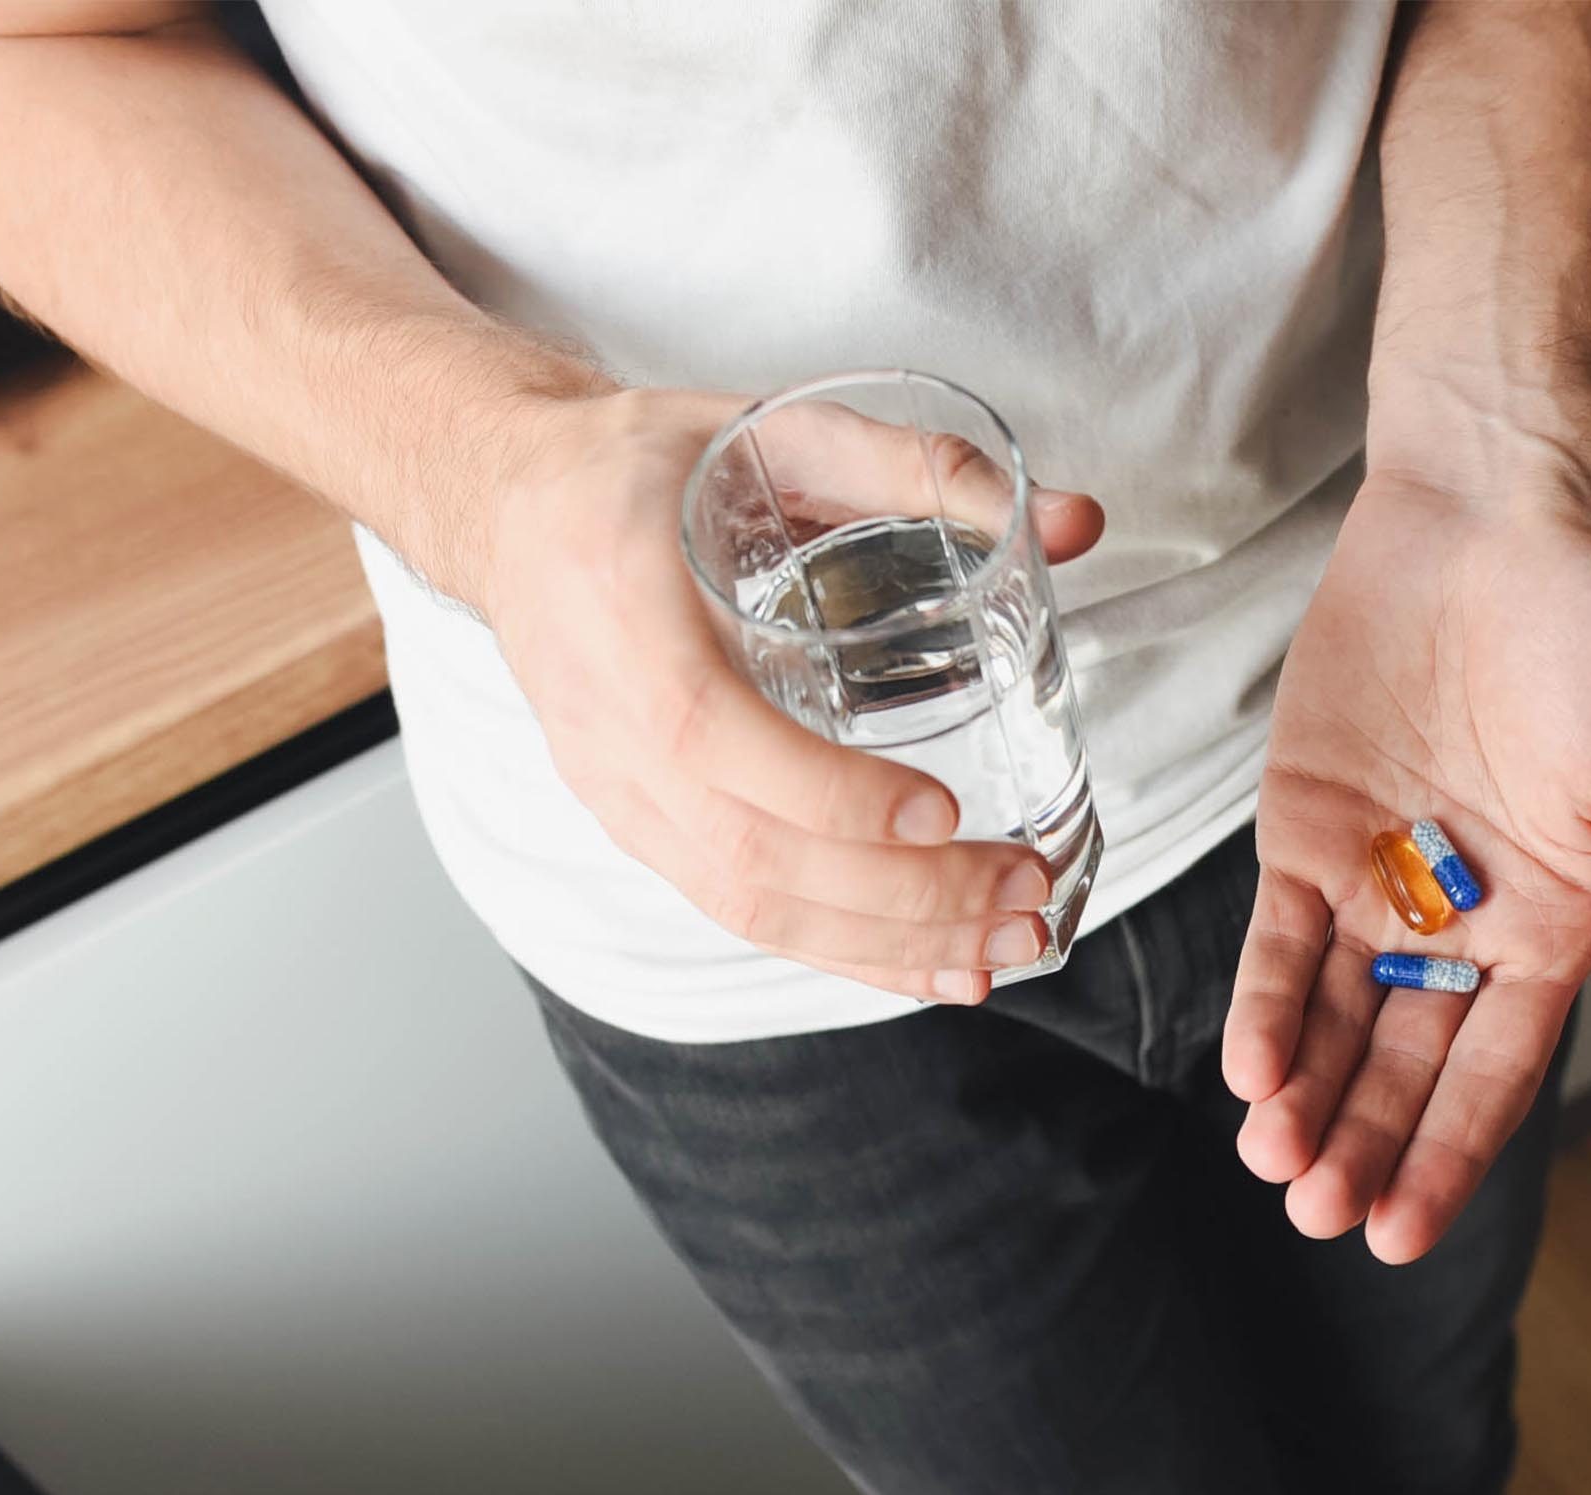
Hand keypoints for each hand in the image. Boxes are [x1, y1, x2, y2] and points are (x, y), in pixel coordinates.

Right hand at [480, 388, 1104, 1002]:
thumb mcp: (773, 430)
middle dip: (897, 894)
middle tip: (1021, 892)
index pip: (709, 735)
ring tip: (1002, 948)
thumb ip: (923, 469)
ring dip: (885, 944)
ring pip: (746, 902)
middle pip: (745, 850)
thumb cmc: (639, 468)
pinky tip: (931, 968)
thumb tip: (1080, 522)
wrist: (510, 510)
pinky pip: (738, 910)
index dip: (826, 793)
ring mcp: (615, 790)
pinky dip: (843, 952)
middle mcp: (604, 722)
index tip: (941, 812)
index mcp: (623, 610)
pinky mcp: (637, 825)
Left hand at [1224, 462, 1590, 1262]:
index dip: (1448, 1157)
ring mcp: (1378, 882)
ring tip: (1277, 1168)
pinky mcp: (1306, 833)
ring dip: (1302, 1096)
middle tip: (1321, 1218)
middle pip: (1402, 1064)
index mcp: (1557, 932)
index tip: (1400, 1233)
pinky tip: (1248, 1073)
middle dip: (1362, 1144)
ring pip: (1327, 1019)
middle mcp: (1464, 923)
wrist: (1493, 515)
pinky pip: (1277, 942)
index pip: (1495, 1076)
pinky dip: (1259, 1005)